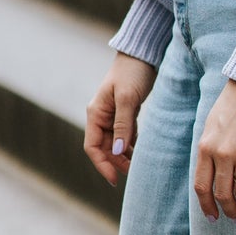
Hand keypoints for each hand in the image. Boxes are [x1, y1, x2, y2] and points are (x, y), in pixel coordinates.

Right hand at [84, 53, 157, 186]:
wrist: (143, 54)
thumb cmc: (132, 73)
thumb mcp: (127, 99)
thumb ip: (122, 125)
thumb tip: (118, 151)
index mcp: (95, 113)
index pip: (92, 146)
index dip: (102, 164)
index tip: (115, 180)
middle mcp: (101, 116)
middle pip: (104, 148)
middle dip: (116, 162)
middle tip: (133, 174)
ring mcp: (113, 115)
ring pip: (115, 143)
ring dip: (124, 156)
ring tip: (139, 166)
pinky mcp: (125, 113)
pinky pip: (126, 135)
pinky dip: (132, 145)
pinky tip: (142, 152)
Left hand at [195, 79, 235, 221]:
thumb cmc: (232, 106)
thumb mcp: (211, 128)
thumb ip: (209, 152)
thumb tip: (211, 178)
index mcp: (206, 149)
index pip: (202, 187)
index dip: (208, 206)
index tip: (214, 217)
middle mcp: (222, 154)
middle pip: (223, 194)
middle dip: (230, 211)